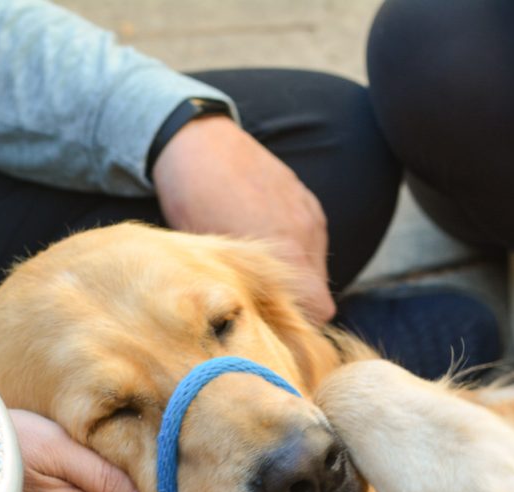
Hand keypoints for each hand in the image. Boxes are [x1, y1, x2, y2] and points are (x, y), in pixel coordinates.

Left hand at [152, 114, 333, 322]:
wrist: (196, 141)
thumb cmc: (193, 202)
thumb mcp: (211, 257)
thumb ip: (242, 291)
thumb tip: (251, 321)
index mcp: (288, 254)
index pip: (320, 312)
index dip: (298, 324)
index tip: (273, 327)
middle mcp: (307, 235)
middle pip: (320, 293)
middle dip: (297, 304)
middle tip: (261, 304)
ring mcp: (310, 214)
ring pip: (316, 266)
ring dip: (296, 275)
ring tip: (259, 268)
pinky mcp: (307, 198)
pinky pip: (312, 239)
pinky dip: (295, 248)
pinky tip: (265, 238)